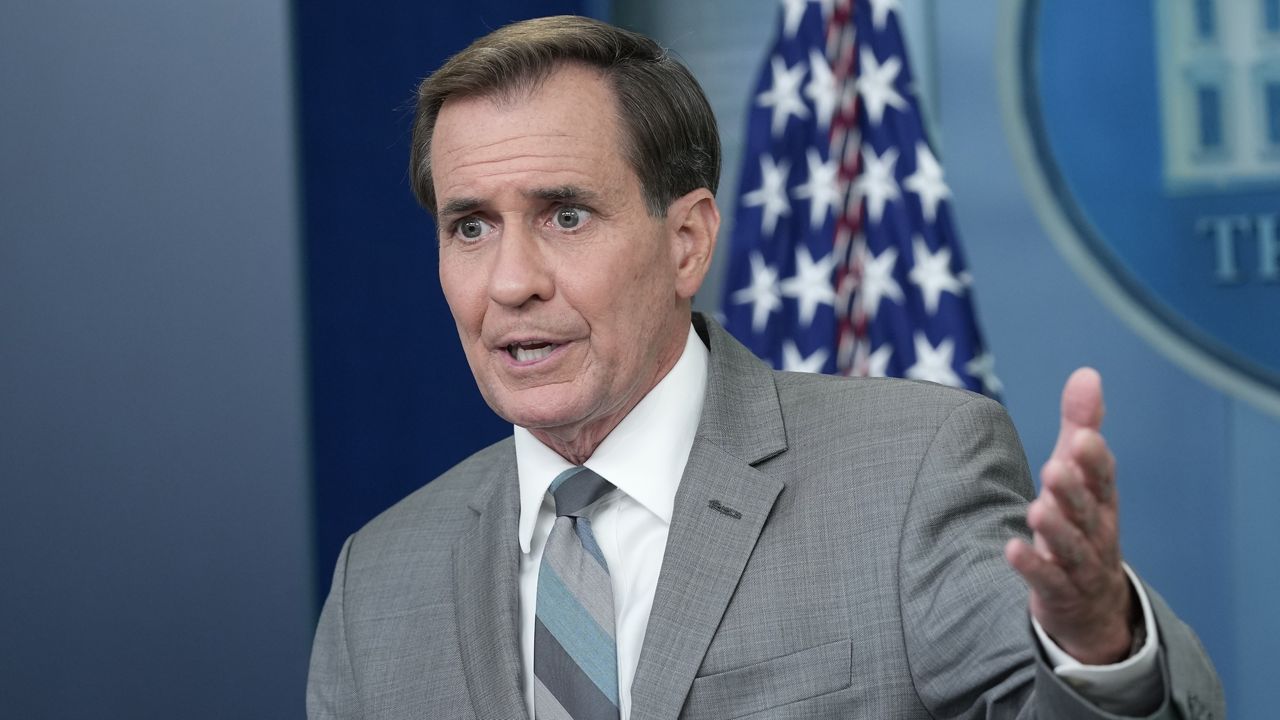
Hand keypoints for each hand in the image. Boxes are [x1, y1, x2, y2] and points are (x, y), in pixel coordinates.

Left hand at [1005, 368, 1133, 664]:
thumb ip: (1082, 425)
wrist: (1093, 602)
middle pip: (1087, 510)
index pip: (1104, 478)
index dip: (1095, 459)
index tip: (1084, 436)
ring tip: (1036, 509)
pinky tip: (1012, 549)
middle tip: (1055, 467)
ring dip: (1055, 528)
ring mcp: (1080, 565)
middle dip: (1073, 489)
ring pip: (1071, 546)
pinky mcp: (1058, 591)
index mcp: (1102, 501)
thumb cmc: (1083, 522)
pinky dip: (1032, 566)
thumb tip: (1087, 372)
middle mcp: (1096, 532)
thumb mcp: (1083, 475)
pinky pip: (1047, 579)